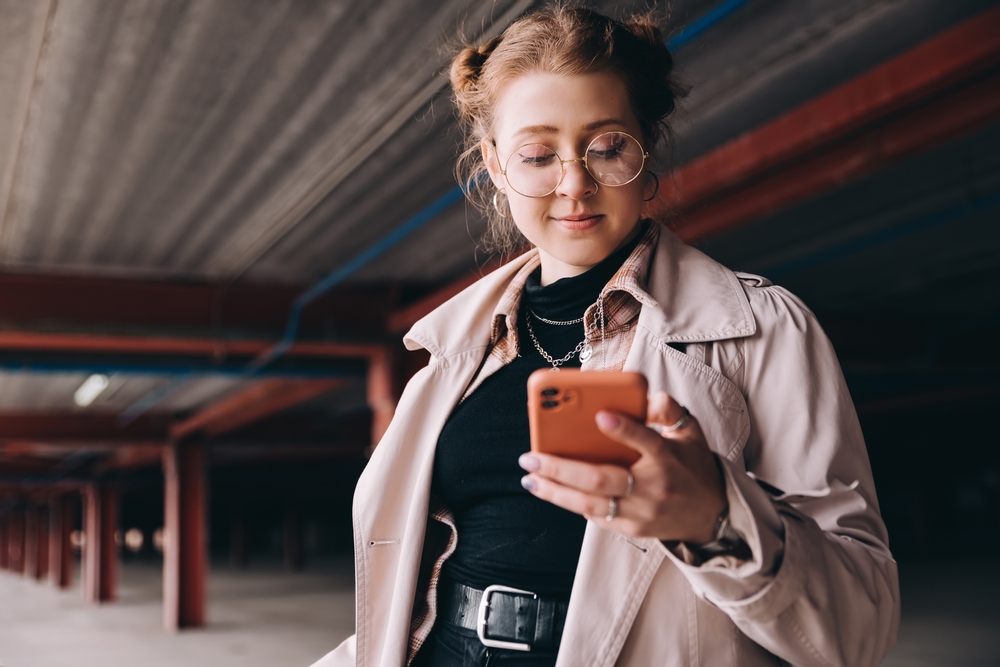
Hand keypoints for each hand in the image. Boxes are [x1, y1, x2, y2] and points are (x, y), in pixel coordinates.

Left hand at [519, 392, 726, 542]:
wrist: (711, 516)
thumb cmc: (692, 466)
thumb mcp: (690, 433)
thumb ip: (668, 411)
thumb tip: (646, 398)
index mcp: (668, 458)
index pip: (647, 441)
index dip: (624, 429)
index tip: (599, 415)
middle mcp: (653, 487)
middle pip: (603, 479)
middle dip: (562, 468)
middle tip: (531, 457)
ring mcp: (641, 512)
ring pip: (591, 504)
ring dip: (555, 491)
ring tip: (530, 477)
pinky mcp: (632, 529)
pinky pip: (595, 516)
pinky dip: (571, 503)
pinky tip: (549, 489)